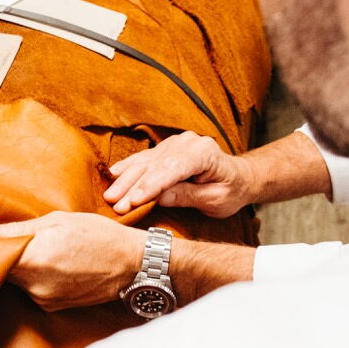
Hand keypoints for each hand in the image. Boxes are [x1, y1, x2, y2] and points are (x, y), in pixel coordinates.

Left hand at [0, 212, 145, 310]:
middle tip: (14, 239)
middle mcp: (35, 285)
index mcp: (34, 259)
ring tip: (41, 251)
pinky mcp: (52, 308)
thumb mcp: (57, 221)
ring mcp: (44, 300)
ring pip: (17, 282)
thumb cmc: (97, 234)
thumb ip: (16, 228)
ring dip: (21, 268)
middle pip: (2, 272)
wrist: (131, 264)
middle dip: (4, 256)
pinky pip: (32, 291)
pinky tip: (52, 265)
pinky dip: (35, 279)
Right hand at [104, 132, 251, 216]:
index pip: (173, 168)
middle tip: (116, 205)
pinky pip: (144, 158)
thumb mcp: (215, 200)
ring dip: (126, 179)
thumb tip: (159, 197)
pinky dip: (128, 168)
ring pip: (145, 161)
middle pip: (155, 165)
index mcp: (204, 152)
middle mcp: (187, 142)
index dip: (151, 185)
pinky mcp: (166, 148)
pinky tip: (113, 175)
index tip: (134, 201)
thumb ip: (188, 196)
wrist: (238, 177)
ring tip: (110, 196)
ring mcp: (175, 143)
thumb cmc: (230, 191)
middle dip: (133, 185)